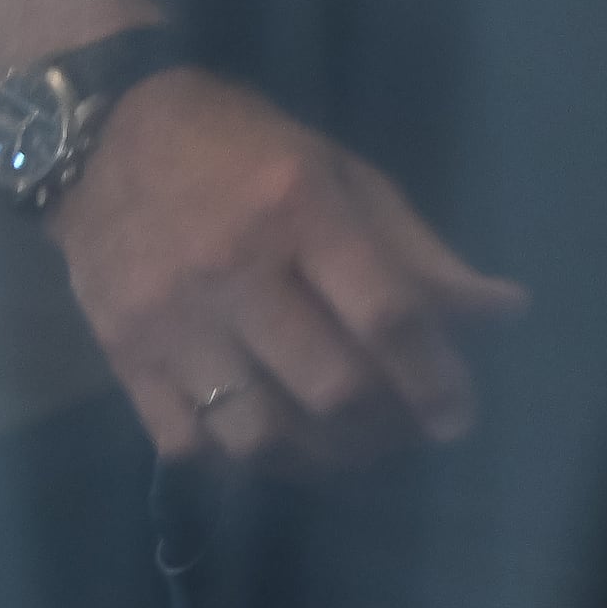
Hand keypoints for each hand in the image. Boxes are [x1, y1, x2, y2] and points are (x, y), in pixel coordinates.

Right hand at [48, 69, 524, 472]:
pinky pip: (188, 445)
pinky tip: (279, 449)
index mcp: (300, 211)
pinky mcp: (121, 359)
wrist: (102, 143)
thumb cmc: (246, 151)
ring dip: (320, 460)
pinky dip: (242, 465)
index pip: (385, 315)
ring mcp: (169, 322)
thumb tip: (504, 312)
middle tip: (410, 432)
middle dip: (386, 426)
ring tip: (353, 449)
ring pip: (258, 433)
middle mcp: (232, 271)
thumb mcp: (345, 175)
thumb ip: (420, 252)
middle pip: (328, 385)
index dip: (435, 376)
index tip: (459, 417)